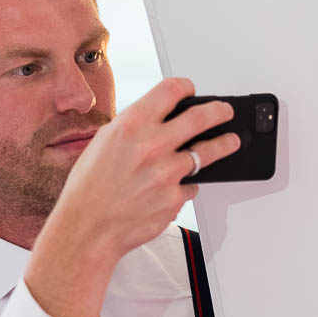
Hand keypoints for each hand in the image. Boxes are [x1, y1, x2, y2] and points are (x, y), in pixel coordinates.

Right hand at [25, 78, 240, 316]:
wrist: (87, 228)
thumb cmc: (89, 189)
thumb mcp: (103, 144)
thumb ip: (133, 128)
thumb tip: (157, 119)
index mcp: (131, 125)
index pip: (171, 91)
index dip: (186, 87)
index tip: (191, 91)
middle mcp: (152, 145)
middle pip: (201, 117)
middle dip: (219, 111)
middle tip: (225, 111)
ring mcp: (167, 173)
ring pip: (207, 152)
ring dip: (223, 145)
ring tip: (230, 142)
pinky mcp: (174, 198)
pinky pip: (192, 186)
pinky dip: (187, 185)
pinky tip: (175, 186)